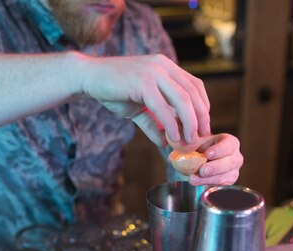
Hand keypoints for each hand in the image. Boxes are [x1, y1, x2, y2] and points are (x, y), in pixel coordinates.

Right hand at [78, 53, 210, 146]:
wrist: (89, 77)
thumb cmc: (113, 90)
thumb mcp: (139, 108)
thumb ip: (154, 123)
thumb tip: (166, 143)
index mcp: (166, 66)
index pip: (195, 85)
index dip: (203, 107)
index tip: (203, 127)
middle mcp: (163, 65)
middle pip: (193, 93)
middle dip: (200, 118)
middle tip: (200, 138)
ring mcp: (153, 72)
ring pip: (182, 99)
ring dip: (189, 123)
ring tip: (189, 141)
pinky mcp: (142, 82)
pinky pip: (163, 107)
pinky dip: (171, 124)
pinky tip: (173, 138)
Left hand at [188, 133, 242, 185]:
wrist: (199, 159)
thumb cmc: (201, 147)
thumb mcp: (198, 141)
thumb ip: (195, 142)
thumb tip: (187, 143)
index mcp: (230, 143)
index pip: (228, 145)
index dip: (218, 150)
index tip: (207, 154)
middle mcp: (236, 157)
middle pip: (230, 163)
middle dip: (215, 167)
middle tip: (202, 170)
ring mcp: (234, 171)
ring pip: (226, 177)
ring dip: (209, 179)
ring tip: (193, 179)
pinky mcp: (228, 182)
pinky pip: (221, 186)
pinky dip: (208, 185)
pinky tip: (197, 183)